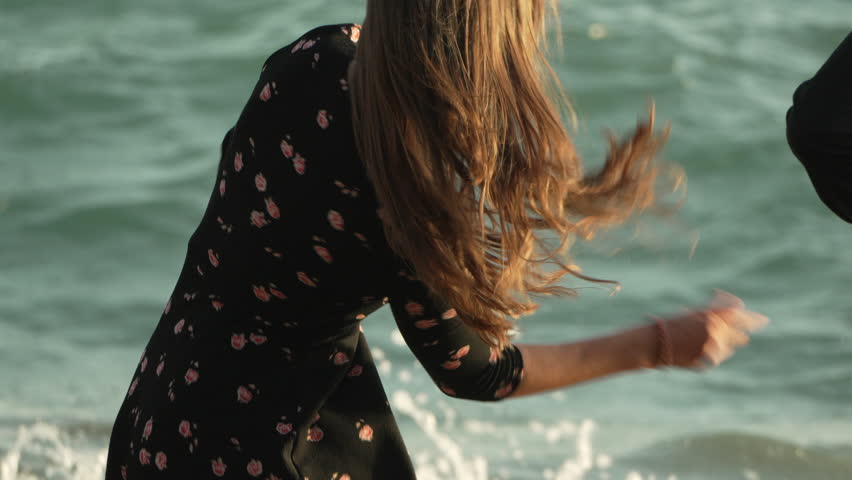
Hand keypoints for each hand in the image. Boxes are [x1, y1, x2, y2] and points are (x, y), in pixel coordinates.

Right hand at [652, 290, 768, 369]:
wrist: (653, 343)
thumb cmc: (671, 324)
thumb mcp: (695, 313)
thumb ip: (717, 311)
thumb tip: (739, 307)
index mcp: (712, 315)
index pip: (741, 314)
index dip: (753, 317)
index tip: (762, 320)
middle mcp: (716, 331)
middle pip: (742, 332)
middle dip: (744, 331)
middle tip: (749, 331)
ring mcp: (712, 348)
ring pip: (733, 346)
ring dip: (730, 342)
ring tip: (720, 338)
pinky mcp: (707, 361)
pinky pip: (721, 357)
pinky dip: (718, 353)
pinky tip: (707, 349)